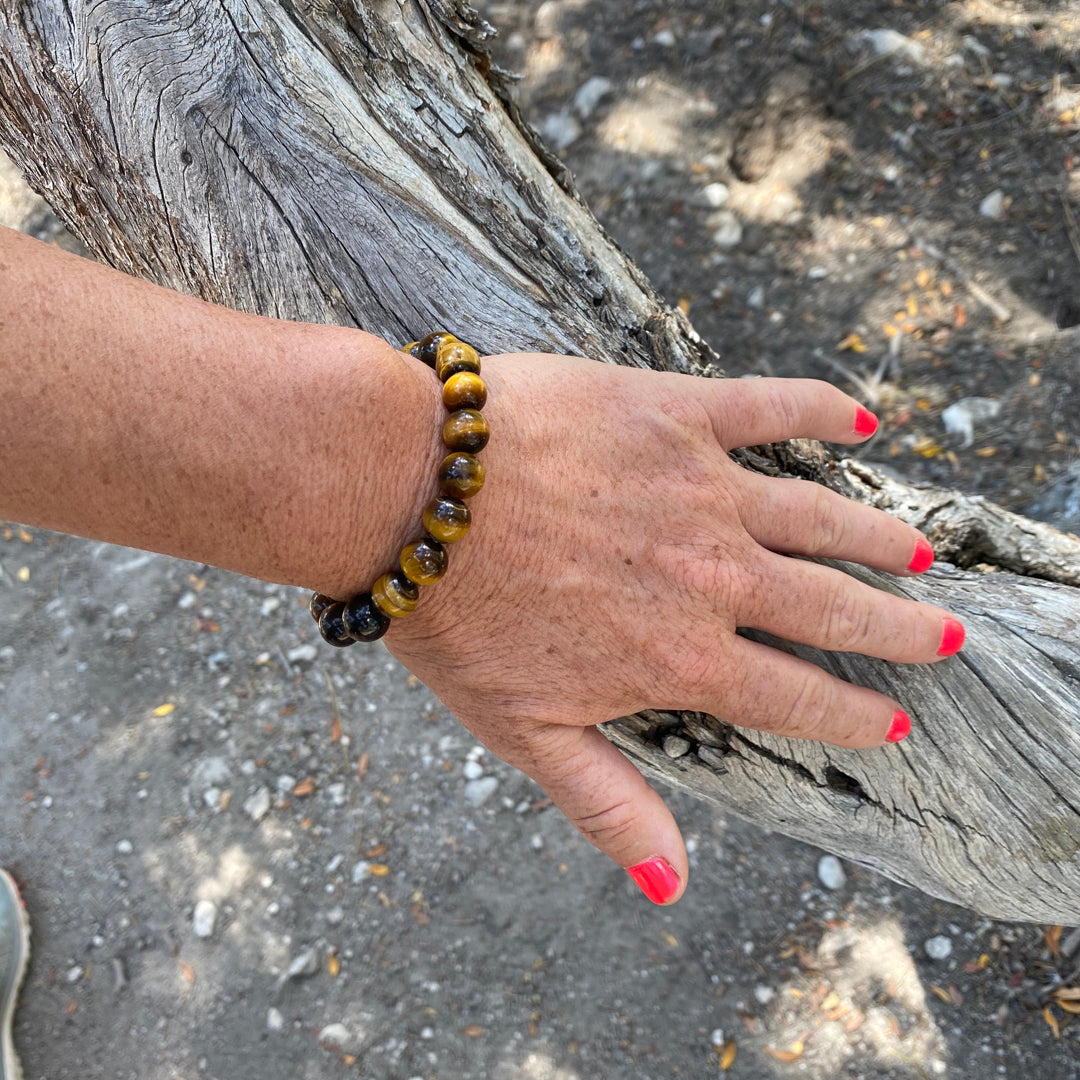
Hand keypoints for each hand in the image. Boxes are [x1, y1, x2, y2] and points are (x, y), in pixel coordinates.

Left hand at [385, 354, 962, 903]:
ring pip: (821, 516)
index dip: (853, 717)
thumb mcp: (524, 732)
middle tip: (943, 636)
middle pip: (834, 609)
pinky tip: (858, 415)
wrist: (409, 493)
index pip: (796, 698)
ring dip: (879, 538)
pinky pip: (768, 406)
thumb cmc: (453, 616)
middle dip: (899, 630)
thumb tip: (670, 887)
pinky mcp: (672, 412)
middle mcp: (712, 576)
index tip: (892, 724)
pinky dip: (819, 407)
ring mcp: (699, 489)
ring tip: (919, 552)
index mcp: (680, 657)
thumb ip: (606, 806)